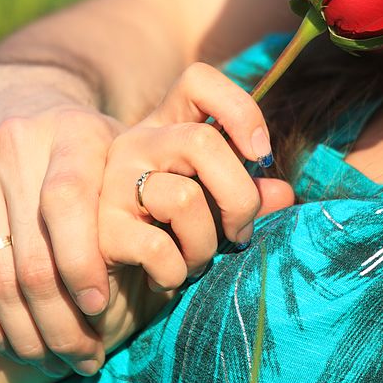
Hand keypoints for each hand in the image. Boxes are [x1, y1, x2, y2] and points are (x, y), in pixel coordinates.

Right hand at [0, 63, 122, 376]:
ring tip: (52, 361)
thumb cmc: (80, 142)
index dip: (83, 264)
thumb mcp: (118, 145)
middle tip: (84, 358)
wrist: (2, 95)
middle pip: (31, 260)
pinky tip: (10, 343)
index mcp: (72, 133)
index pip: (70, 204)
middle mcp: (13, 144)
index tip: (101, 308)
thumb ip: (149, 189)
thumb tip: (184, 258)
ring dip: (24, 335)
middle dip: (60, 324)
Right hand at [96, 62, 295, 291]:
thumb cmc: (169, 248)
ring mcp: (112, 183)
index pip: (198, 81)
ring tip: (192, 262)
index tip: (260, 154)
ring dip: (204, 246)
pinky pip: (159, 248)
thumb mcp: (214, 217)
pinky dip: (175, 273)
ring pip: (186, 199)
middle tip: (239, 233)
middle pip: (203, 142)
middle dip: (240, 198)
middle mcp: (135, 145)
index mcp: (166, 130)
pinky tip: (164, 278)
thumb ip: (245, 198)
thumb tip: (282, 191)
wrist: (105, 301)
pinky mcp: (100, 228)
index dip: (239, 108)